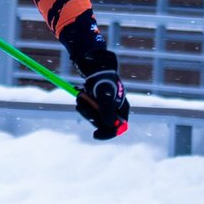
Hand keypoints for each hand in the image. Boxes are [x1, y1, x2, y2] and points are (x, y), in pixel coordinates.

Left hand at [58, 19, 127, 140]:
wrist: (96, 68)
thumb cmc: (103, 81)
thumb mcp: (105, 96)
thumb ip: (107, 111)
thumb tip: (109, 125)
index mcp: (122, 109)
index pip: (119, 128)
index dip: (108, 133)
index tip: (95, 134)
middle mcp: (115, 111)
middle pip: (103, 125)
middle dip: (91, 117)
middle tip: (81, 107)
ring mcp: (106, 109)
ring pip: (94, 119)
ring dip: (85, 110)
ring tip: (80, 97)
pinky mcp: (97, 106)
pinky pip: (89, 112)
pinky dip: (83, 106)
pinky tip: (81, 96)